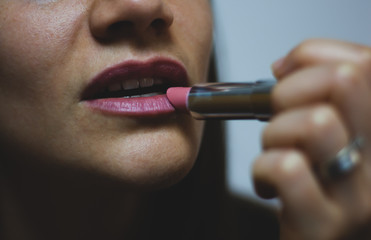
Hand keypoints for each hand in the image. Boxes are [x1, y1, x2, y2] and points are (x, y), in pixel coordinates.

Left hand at [253, 39, 370, 239]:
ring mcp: (359, 197)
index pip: (366, 61)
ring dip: (273, 134)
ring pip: (315, 123)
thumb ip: (318, 97)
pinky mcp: (325, 225)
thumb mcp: (323, 136)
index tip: (283, 73)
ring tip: (273, 154)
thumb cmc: (307, 188)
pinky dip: (262, 168)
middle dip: (289, 91)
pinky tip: (268, 184)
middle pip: (344, 81)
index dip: (313, 55)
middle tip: (276, 116)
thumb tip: (284, 65)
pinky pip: (288, 168)